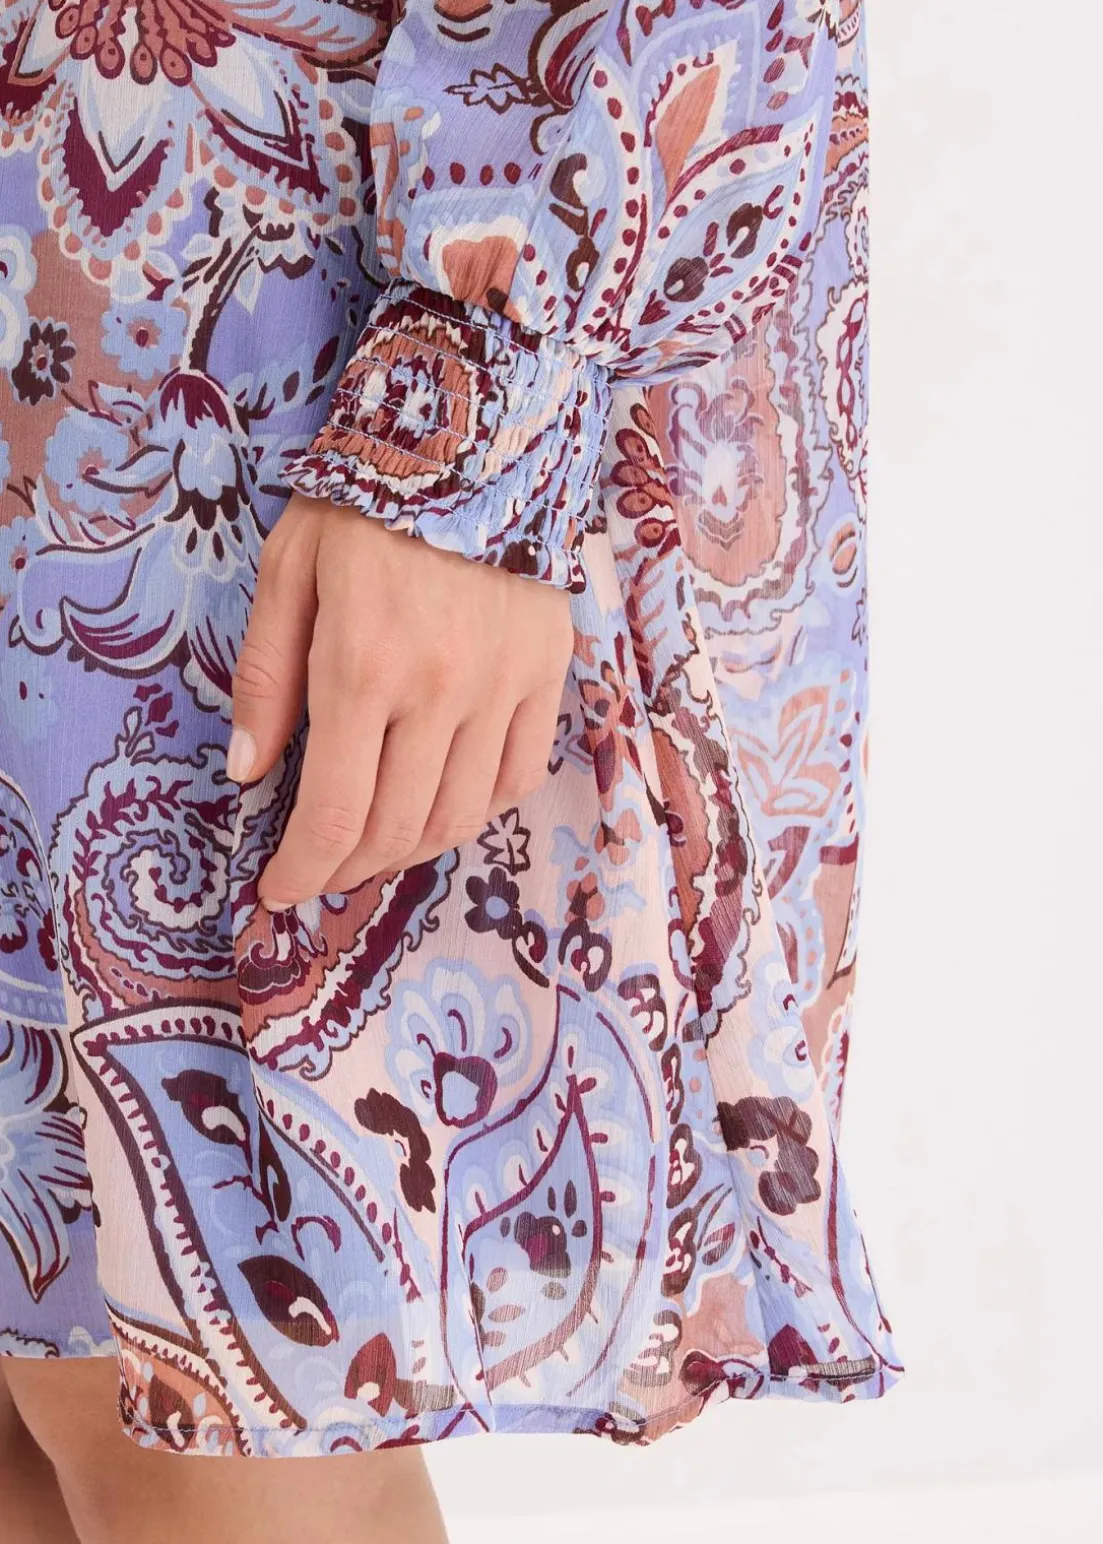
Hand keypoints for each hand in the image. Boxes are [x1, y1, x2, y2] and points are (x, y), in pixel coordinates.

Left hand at [227, 495, 573, 909]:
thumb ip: (265, 676)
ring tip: (377, 841)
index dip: (303, 870)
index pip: (335, 813)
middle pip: (397, 830)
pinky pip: (520, 774)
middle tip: (320, 867)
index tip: (279, 891)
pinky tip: (446, 799)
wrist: (474, 432)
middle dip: (347, 868)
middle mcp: (440, 692)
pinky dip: (479, 807)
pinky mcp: (548, 674)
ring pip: (461, 816)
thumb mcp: (288, 571)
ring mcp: (504, 687)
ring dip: (410, 849)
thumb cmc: (365, 498)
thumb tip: (248, 772)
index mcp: (361, 666)